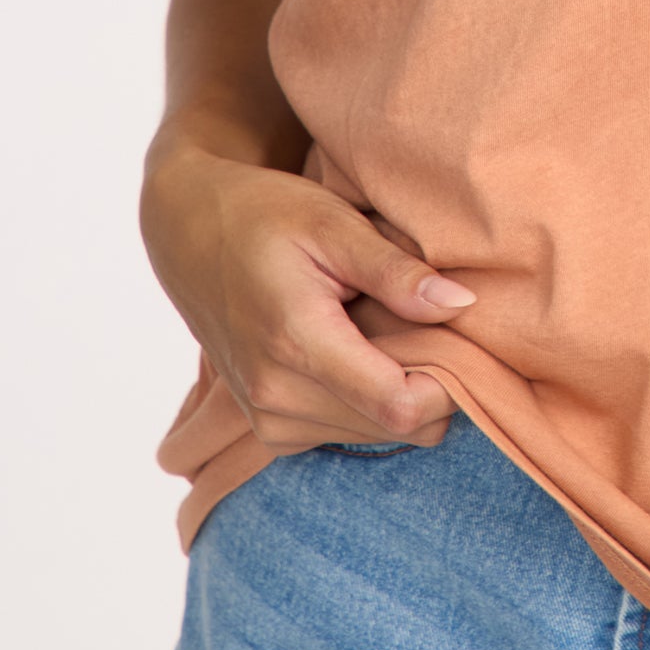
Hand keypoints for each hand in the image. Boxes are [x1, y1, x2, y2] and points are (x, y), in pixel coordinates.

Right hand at [139, 141, 474, 450]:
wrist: (187, 229)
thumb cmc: (263, 213)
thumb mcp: (333, 223)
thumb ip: (397, 271)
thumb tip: (462, 304)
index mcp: (297, 342)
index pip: (398, 406)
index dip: (447, 384)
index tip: (461, 339)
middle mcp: (276, 394)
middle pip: (393, 428)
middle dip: (429, 385)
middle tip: (430, 325)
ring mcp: (266, 416)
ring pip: (373, 435)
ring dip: (397, 392)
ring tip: (390, 329)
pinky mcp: (266, 423)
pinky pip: (341, 432)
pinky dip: (366, 400)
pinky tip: (362, 350)